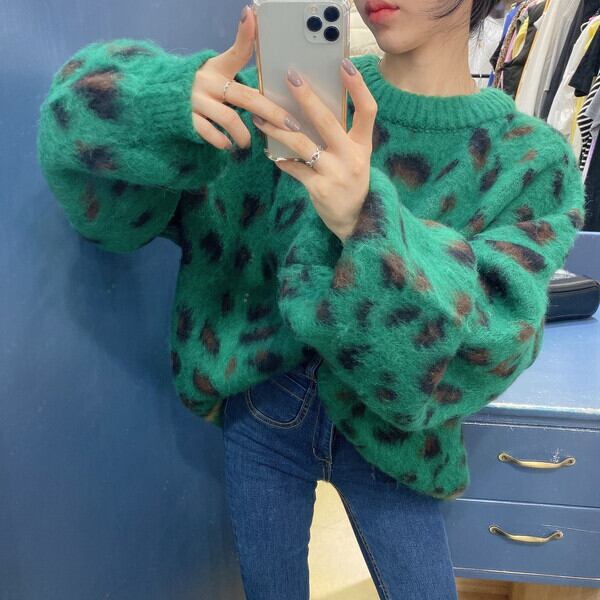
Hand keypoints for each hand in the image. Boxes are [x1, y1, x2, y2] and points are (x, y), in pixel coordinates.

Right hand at [190, 4, 303, 149]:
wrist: (165, 99)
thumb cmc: (204, 88)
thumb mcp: (219, 72)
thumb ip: (242, 72)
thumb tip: (268, 66)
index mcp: (219, 67)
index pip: (237, 51)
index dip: (245, 33)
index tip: (251, 14)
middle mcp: (208, 81)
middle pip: (247, 97)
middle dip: (273, 113)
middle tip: (291, 126)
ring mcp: (197, 100)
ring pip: (230, 119)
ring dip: (244, 135)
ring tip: (247, 142)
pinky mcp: (188, 118)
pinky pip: (210, 133)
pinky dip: (223, 141)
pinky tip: (228, 145)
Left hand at [250, 61, 377, 243]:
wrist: (355, 221)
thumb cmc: (350, 182)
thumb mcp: (354, 157)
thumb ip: (340, 136)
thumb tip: (310, 107)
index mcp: (363, 145)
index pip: (367, 110)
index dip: (358, 87)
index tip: (344, 64)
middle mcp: (352, 157)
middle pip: (327, 121)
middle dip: (306, 97)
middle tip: (290, 77)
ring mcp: (335, 174)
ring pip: (303, 144)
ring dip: (279, 129)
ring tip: (260, 117)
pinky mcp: (319, 189)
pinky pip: (294, 168)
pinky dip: (281, 160)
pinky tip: (271, 154)